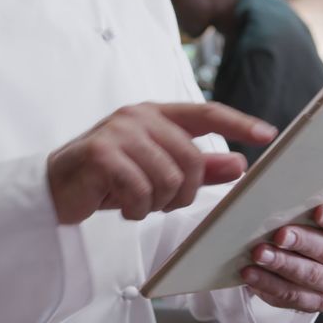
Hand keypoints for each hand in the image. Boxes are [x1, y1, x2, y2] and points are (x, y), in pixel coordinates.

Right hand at [48, 102, 276, 223]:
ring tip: (137, 202)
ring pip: (168, 178)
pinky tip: (122, 207)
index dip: (239, 123)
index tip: (267, 134)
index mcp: (156, 114)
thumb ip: (199, 168)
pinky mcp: (101, 153)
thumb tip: (239, 164)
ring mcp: (119, 132)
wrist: (55, 189)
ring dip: (156, 203)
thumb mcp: (157, 172)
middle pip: (192, 159)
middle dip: (183, 192)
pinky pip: (140, 191)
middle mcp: (139, 117)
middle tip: (161, 203)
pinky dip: (136, 209)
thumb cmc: (108, 178)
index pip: (207, 113)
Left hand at [241, 203, 322, 312]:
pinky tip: (250, 274)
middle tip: (279, 235)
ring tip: (258, 253)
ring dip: (282, 264)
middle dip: (302, 242)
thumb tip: (275, 189)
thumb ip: (299, 201)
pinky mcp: (316, 302)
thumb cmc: (301, 223)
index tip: (319, 211)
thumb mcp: (305, 210)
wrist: (295, 254)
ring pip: (309, 276)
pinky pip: (291, 295)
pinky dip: (268, 284)